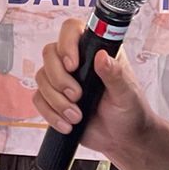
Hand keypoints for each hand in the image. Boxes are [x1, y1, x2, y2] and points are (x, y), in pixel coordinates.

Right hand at [32, 17, 150, 161]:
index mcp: (95, 51)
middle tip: (77, 96)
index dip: (67, 43)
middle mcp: (76, 62)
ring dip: (56, 100)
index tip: (73, 65)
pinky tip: (68, 124)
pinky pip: (38, 99)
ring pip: (42, 78)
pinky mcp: (53, 99)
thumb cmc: (130, 111)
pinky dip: (51, 114)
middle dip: (60, 78)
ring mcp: (62, 80)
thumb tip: (101, 56)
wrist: (123, 139)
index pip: (72, 30)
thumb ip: (115, 75)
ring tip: (76, 116)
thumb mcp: (126, 93)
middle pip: (50, 54)